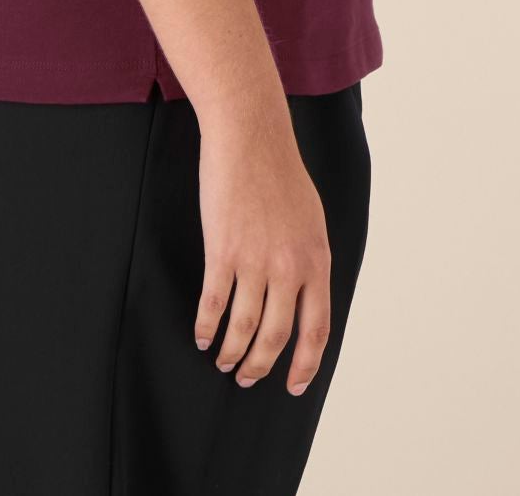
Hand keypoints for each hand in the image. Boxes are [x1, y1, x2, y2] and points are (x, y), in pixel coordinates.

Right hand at [193, 106, 330, 394]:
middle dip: (260, 366)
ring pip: (244, 328)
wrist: (251, 135)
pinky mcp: (223, 250)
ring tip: (222, 360)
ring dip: (231, 352)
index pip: (317, 329)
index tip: (293, 384)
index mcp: (317, 261)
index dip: (305, 364)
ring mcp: (256, 260)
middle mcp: (290, 267)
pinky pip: (214, 303)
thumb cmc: (280, 172)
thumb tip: (303, 295)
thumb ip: (309, 259)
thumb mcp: (311, 220)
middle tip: (247, 377)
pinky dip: (206, 325)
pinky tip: (201, 334)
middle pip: (277, 337)